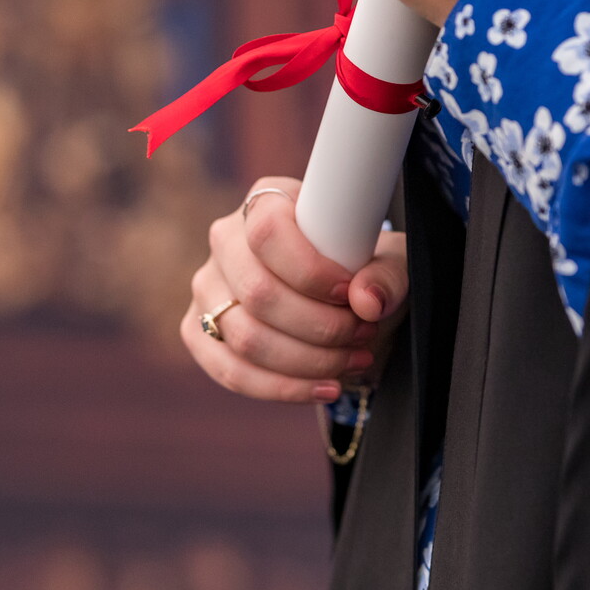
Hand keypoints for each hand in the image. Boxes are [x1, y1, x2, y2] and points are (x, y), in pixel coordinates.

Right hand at [182, 177, 410, 403]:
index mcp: (267, 201)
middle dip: (320, 326)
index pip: (268, 232)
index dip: (311, 271)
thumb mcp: (391, 262)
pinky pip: (230, 371)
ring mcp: (207, 287)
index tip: (350, 294)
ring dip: (309, 360)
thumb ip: (387, 275)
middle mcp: (226, 239)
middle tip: (363, 333)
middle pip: (257, 293)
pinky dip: (283, 388)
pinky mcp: (199, 331)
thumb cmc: (363, 270)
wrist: (346, 302)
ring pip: (245, 338)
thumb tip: (366, 300)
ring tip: (354, 359)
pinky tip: (326, 387)